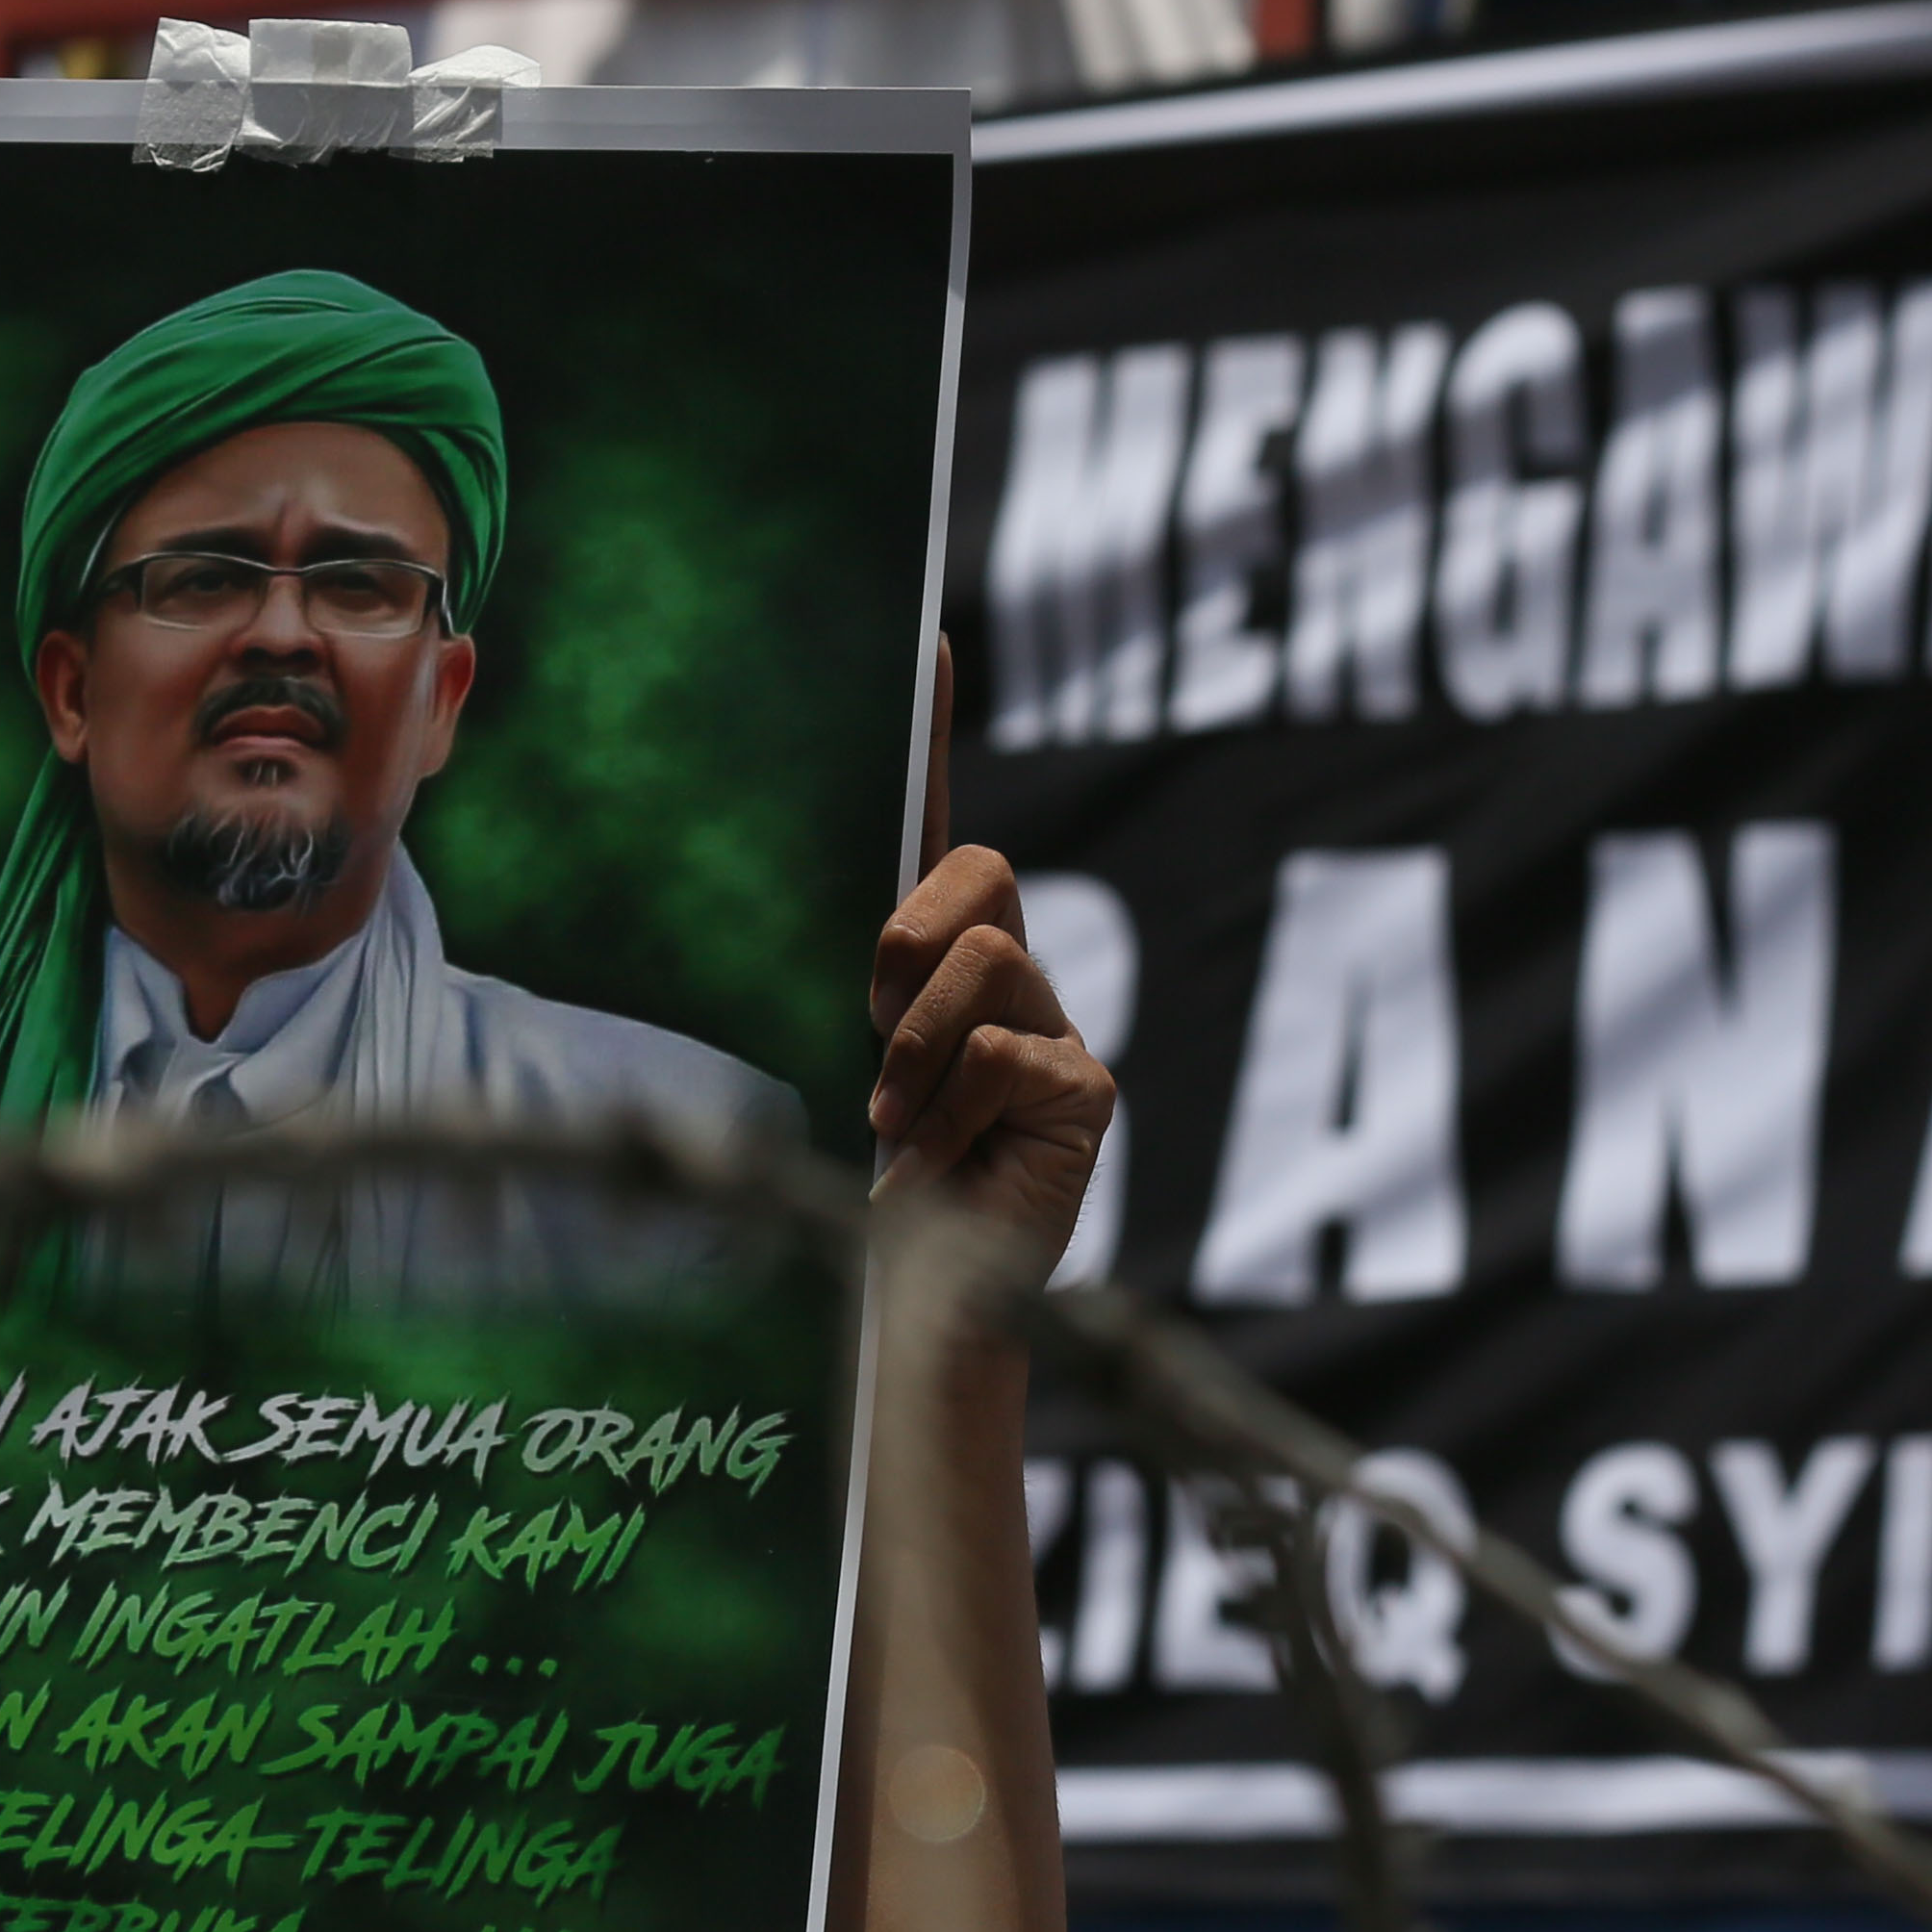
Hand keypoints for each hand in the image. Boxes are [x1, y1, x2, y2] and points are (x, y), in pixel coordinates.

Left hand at [865, 641, 1112, 1270]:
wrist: (917, 1294)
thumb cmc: (867, 1178)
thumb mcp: (844, 1061)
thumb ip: (860, 987)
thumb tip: (854, 932)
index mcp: (939, 957)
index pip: (939, 825)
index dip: (937, 729)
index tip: (925, 637)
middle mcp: (1010, 975)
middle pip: (980, 873)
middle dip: (908, 939)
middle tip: (876, 1030)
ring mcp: (1058, 1027)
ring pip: (987, 964)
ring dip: (917, 1052)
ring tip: (899, 1125)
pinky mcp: (1087, 1087)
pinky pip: (1007, 1054)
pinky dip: (952, 1116)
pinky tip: (939, 1167)